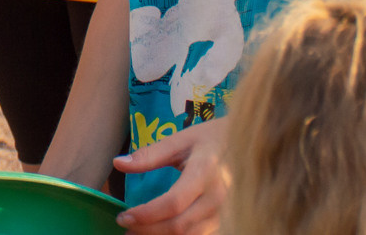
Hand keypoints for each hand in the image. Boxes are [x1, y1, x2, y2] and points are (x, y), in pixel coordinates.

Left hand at [113, 114, 229, 233]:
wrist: (247, 145)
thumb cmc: (211, 139)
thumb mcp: (181, 140)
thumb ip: (150, 155)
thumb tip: (118, 163)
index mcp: (205, 172)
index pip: (173, 203)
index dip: (146, 214)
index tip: (124, 216)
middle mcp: (218, 196)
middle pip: (179, 225)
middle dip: (148, 230)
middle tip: (124, 225)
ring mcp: (225, 212)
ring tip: (137, 233)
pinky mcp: (226, 220)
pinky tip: (159, 233)